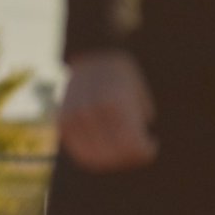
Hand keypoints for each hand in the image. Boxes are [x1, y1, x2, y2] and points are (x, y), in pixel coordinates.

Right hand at [59, 50, 157, 171]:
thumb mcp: (138, 94)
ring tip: (121, 148)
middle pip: (115, 155)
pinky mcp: (62, 122)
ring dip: (112, 159)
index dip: (146, 151)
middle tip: (137, 149)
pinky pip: (80, 152)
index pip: (133, 146)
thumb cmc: (121, 76)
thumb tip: (138, 147)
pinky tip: (105, 146)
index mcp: (115, 104)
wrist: (91, 56)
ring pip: (96, 158)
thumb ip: (138, 121)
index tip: (152, 144)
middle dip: (130, 156)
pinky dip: (94, 155)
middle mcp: (92, 112)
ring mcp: (74, 118)